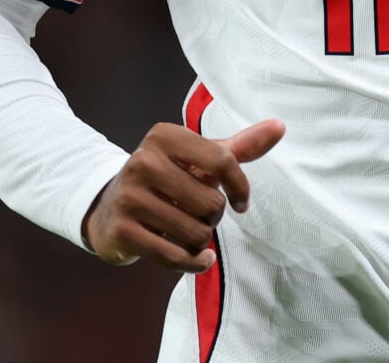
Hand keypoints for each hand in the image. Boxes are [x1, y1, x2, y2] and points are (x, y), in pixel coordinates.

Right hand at [83, 118, 285, 268]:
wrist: (108, 209)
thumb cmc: (166, 180)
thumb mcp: (199, 159)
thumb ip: (240, 146)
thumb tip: (280, 126)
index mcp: (164, 136)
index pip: (223, 161)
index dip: (240, 187)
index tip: (240, 202)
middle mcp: (143, 161)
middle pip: (211, 203)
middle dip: (213, 217)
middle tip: (198, 214)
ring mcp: (129, 197)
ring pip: (195, 232)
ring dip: (200, 239)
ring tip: (186, 229)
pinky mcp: (122, 231)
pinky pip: (175, 256)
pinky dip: (194, 262)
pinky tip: (197, 257)